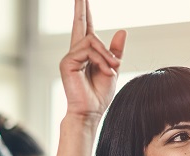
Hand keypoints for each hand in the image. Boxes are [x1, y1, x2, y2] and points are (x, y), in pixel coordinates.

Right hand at [60, 0, 126, 117]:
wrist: (91, 112)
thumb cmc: (99, 95)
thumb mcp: (112, 69)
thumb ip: (115, 51)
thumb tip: (122, 31)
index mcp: (86, 53)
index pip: (85, 27)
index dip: (85, 12)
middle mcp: (76, 52)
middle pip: (80, 23)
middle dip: (81, 7)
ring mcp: (70, 56)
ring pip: (93, 40)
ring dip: (107, 54)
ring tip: (113, 69)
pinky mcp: (67, 62)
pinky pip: (89, 51)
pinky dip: (102, 60)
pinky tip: (106, 72)